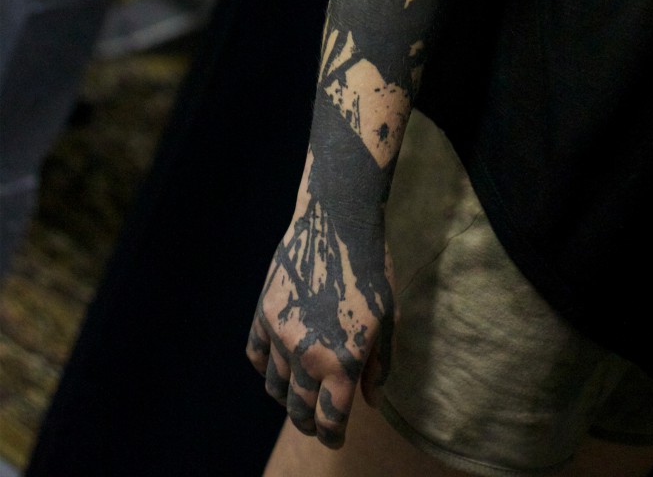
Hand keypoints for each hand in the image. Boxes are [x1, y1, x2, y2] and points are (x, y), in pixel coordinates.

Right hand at [246, 194, 396, 448]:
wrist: (337, 224)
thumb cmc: (372, 270)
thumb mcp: (389, 319)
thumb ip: (379, 365)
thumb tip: (369, 400)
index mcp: (342, 361)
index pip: (330, 420)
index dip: (333, 435)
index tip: (336, 437)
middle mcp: (307, 355)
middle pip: (299, 409)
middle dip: (309, 422)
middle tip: (317, 423)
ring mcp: (280, 334)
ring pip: (274, 386)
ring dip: (286, 397)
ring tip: (297, 396)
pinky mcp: (263, 313)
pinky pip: (255, 354)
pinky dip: (264, 366)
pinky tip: (276, 365)